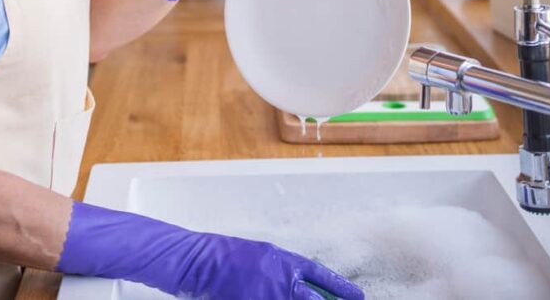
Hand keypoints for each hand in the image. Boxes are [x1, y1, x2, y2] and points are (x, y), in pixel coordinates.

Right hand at [57, 202, 362, 299]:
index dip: (339, 287)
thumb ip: (280, 269)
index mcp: (280, 259)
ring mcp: (263, 292)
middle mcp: (276, 276)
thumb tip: (302, 284)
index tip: (357, 297)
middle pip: (312, 298)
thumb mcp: (257, 254)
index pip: (318, 275)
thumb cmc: (221, 254)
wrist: (192, 259)